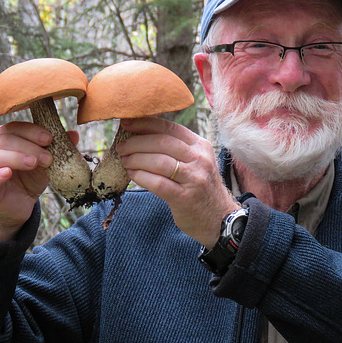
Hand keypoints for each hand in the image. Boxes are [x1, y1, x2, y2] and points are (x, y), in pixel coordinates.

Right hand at [0, 122, 77, 239]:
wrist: (19, 205)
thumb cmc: (30, 178)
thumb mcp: (46, 163)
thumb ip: (58, 147)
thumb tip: (74, 133)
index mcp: (3, 137)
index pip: (15, 127)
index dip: (32, 131)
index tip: (49, 138)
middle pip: (4, 139)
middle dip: (28, 146)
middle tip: (47, 157)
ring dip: (15, 157)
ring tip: (33, 163)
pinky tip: (8, 173)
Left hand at [117, 117, 239, 247]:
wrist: (219, 218)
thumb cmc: (201, 188)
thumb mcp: (196, 162)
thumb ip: (176, 149)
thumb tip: (141, 135)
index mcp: (200, 146)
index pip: (170, 128)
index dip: (145, 124)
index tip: (127, 124)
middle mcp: (200, 159)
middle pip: (162, 142)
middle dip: (136, 143)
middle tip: (121, 148)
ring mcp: (194, 178)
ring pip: (158, 161)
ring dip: (136, 160)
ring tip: (125, 162)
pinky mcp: (185, 197)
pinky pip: (158, 183)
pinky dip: (141, 177)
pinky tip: (133, 175)